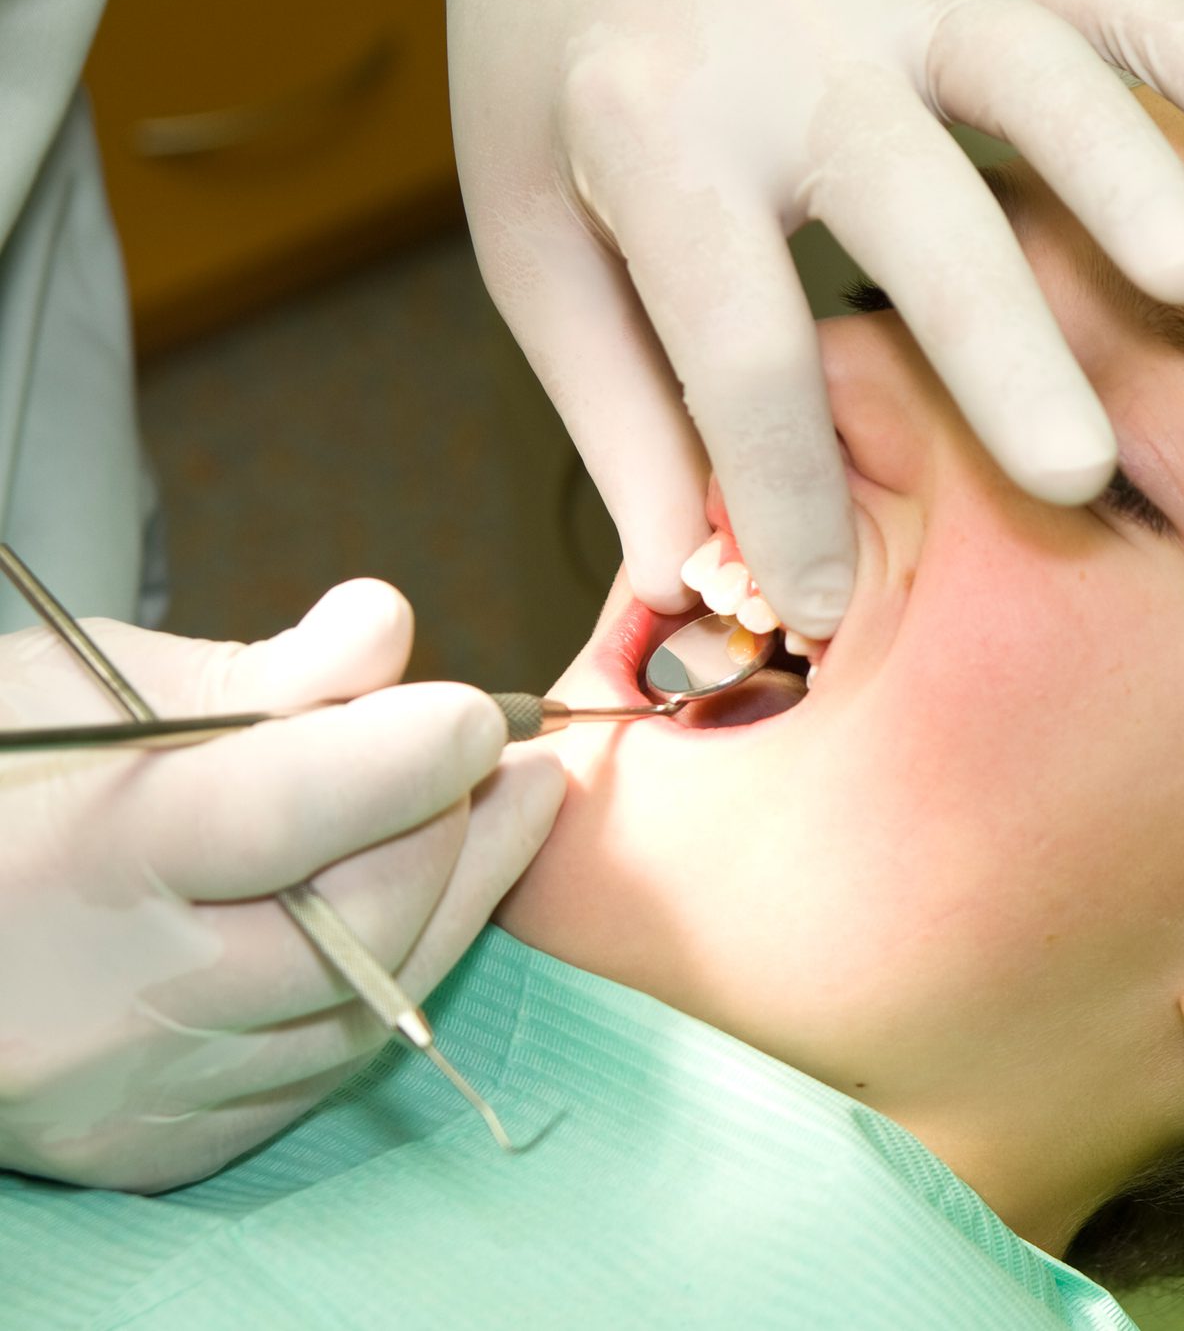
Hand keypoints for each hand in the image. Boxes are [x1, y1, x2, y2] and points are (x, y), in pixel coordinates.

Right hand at [0, 581, 562, 1189]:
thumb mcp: (89, 690)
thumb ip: (258, 673)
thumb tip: (387, 628)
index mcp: (80, 858)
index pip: (285, 811)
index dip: (406, 758)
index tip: (479, 715)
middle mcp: (107, 1000)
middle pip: (352, 923)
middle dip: (453, 831)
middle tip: (505, 762)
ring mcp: (129, 1093)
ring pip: (360, 1011)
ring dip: (446, 908)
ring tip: (492, 819)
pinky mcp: (147, 1154)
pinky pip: (314, 1078)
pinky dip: (374, 988)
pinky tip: (409, 914)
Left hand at [436, 0, 1183, 636]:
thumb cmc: (555, 55)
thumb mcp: (530, 228)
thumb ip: (613, 396)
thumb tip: (679, 561)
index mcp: (653, 132)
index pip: (737, 340)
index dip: (781, 487)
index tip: (817, 601)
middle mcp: (783, 50)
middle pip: (910, 208)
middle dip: (997, 349)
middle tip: (1073, 478)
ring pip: (1030, 68)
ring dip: (1121, 171)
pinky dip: (1178, 35)